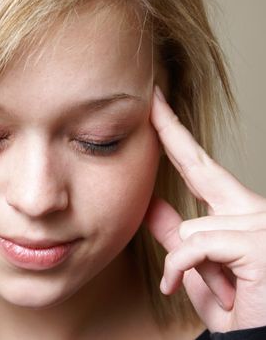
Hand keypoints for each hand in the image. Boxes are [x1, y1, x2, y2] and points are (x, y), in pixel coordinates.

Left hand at [144, 86, 265, 331]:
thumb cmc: (237, 308)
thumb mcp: (197, 269)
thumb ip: (176, 235)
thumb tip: (150, 204)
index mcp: (239, 213)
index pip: (200, 167)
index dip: (177, 136)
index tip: (158, 105)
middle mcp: (255, 210)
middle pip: (198, 169)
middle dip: (171, 132)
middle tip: (153, 96)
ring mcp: (262, 224)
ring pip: (191, 228)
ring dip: (189, 266)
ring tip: (223, 289)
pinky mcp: (260, 244)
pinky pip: (196, 247)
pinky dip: (183, 271)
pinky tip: (192, 290)